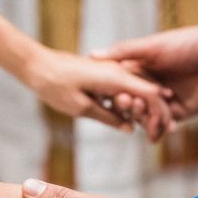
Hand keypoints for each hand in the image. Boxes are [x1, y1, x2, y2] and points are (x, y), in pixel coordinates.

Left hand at [21, 45, 174, 141]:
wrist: (35, 64)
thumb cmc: (55, 86)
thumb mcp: (82, 108)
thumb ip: (109, 118)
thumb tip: (130, 128)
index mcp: (116, 77)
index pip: (150, 95)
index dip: (160, 114)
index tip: (161, 132)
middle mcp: (118, 70)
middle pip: (148, 91)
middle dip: (157, 112)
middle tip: (162, 133)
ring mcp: (111, 70)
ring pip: (138, 89)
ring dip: (144, 108)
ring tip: (151, 128)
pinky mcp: (103, 72)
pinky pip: (124, 88)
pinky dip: (130, 102)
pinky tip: (130, 116)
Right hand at [93, 20, 197, 121]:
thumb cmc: (188, 43)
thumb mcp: (154, 46)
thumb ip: (125, 52)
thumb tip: (93, 55)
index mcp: (142, 68)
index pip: (120, 84)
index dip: (114, 91)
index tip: (113, 94)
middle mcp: (151, 85)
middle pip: (131, 102)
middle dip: (128, 106)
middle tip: (129, 103)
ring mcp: (165, 100)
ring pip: (146, 116)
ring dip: (142, 118)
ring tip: (143, 114)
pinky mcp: (181, 112)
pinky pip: (164, 124)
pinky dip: (157, 130)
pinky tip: (153, 135)